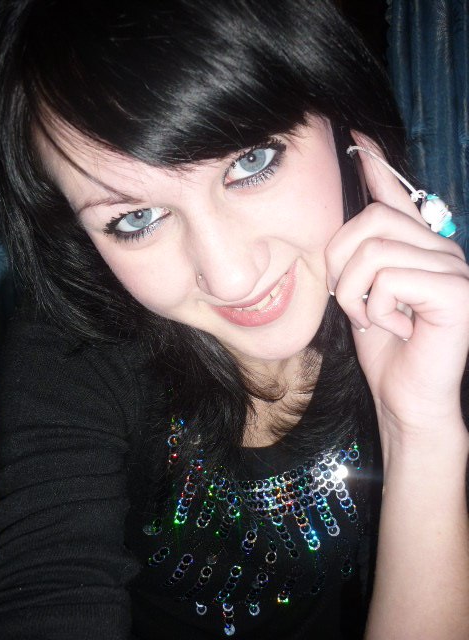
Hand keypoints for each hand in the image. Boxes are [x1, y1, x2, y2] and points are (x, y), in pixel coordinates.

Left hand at [325, 133, 468, 439]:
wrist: (405, 395)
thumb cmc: (385, 346)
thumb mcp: (364, 292)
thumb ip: (362, 254)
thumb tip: (353, 213)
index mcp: (418, 247)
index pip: (398, 197)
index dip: (377, 167)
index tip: (357, 139)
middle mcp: (442, 248)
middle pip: (371, 221)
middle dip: (341, 262)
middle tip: (351, 299)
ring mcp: (454, 269)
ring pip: (374, 251)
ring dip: (356, 293)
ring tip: (373, 317)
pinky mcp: (456, 293)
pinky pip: (390, 279)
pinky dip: (377, 309)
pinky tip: (395, 327)